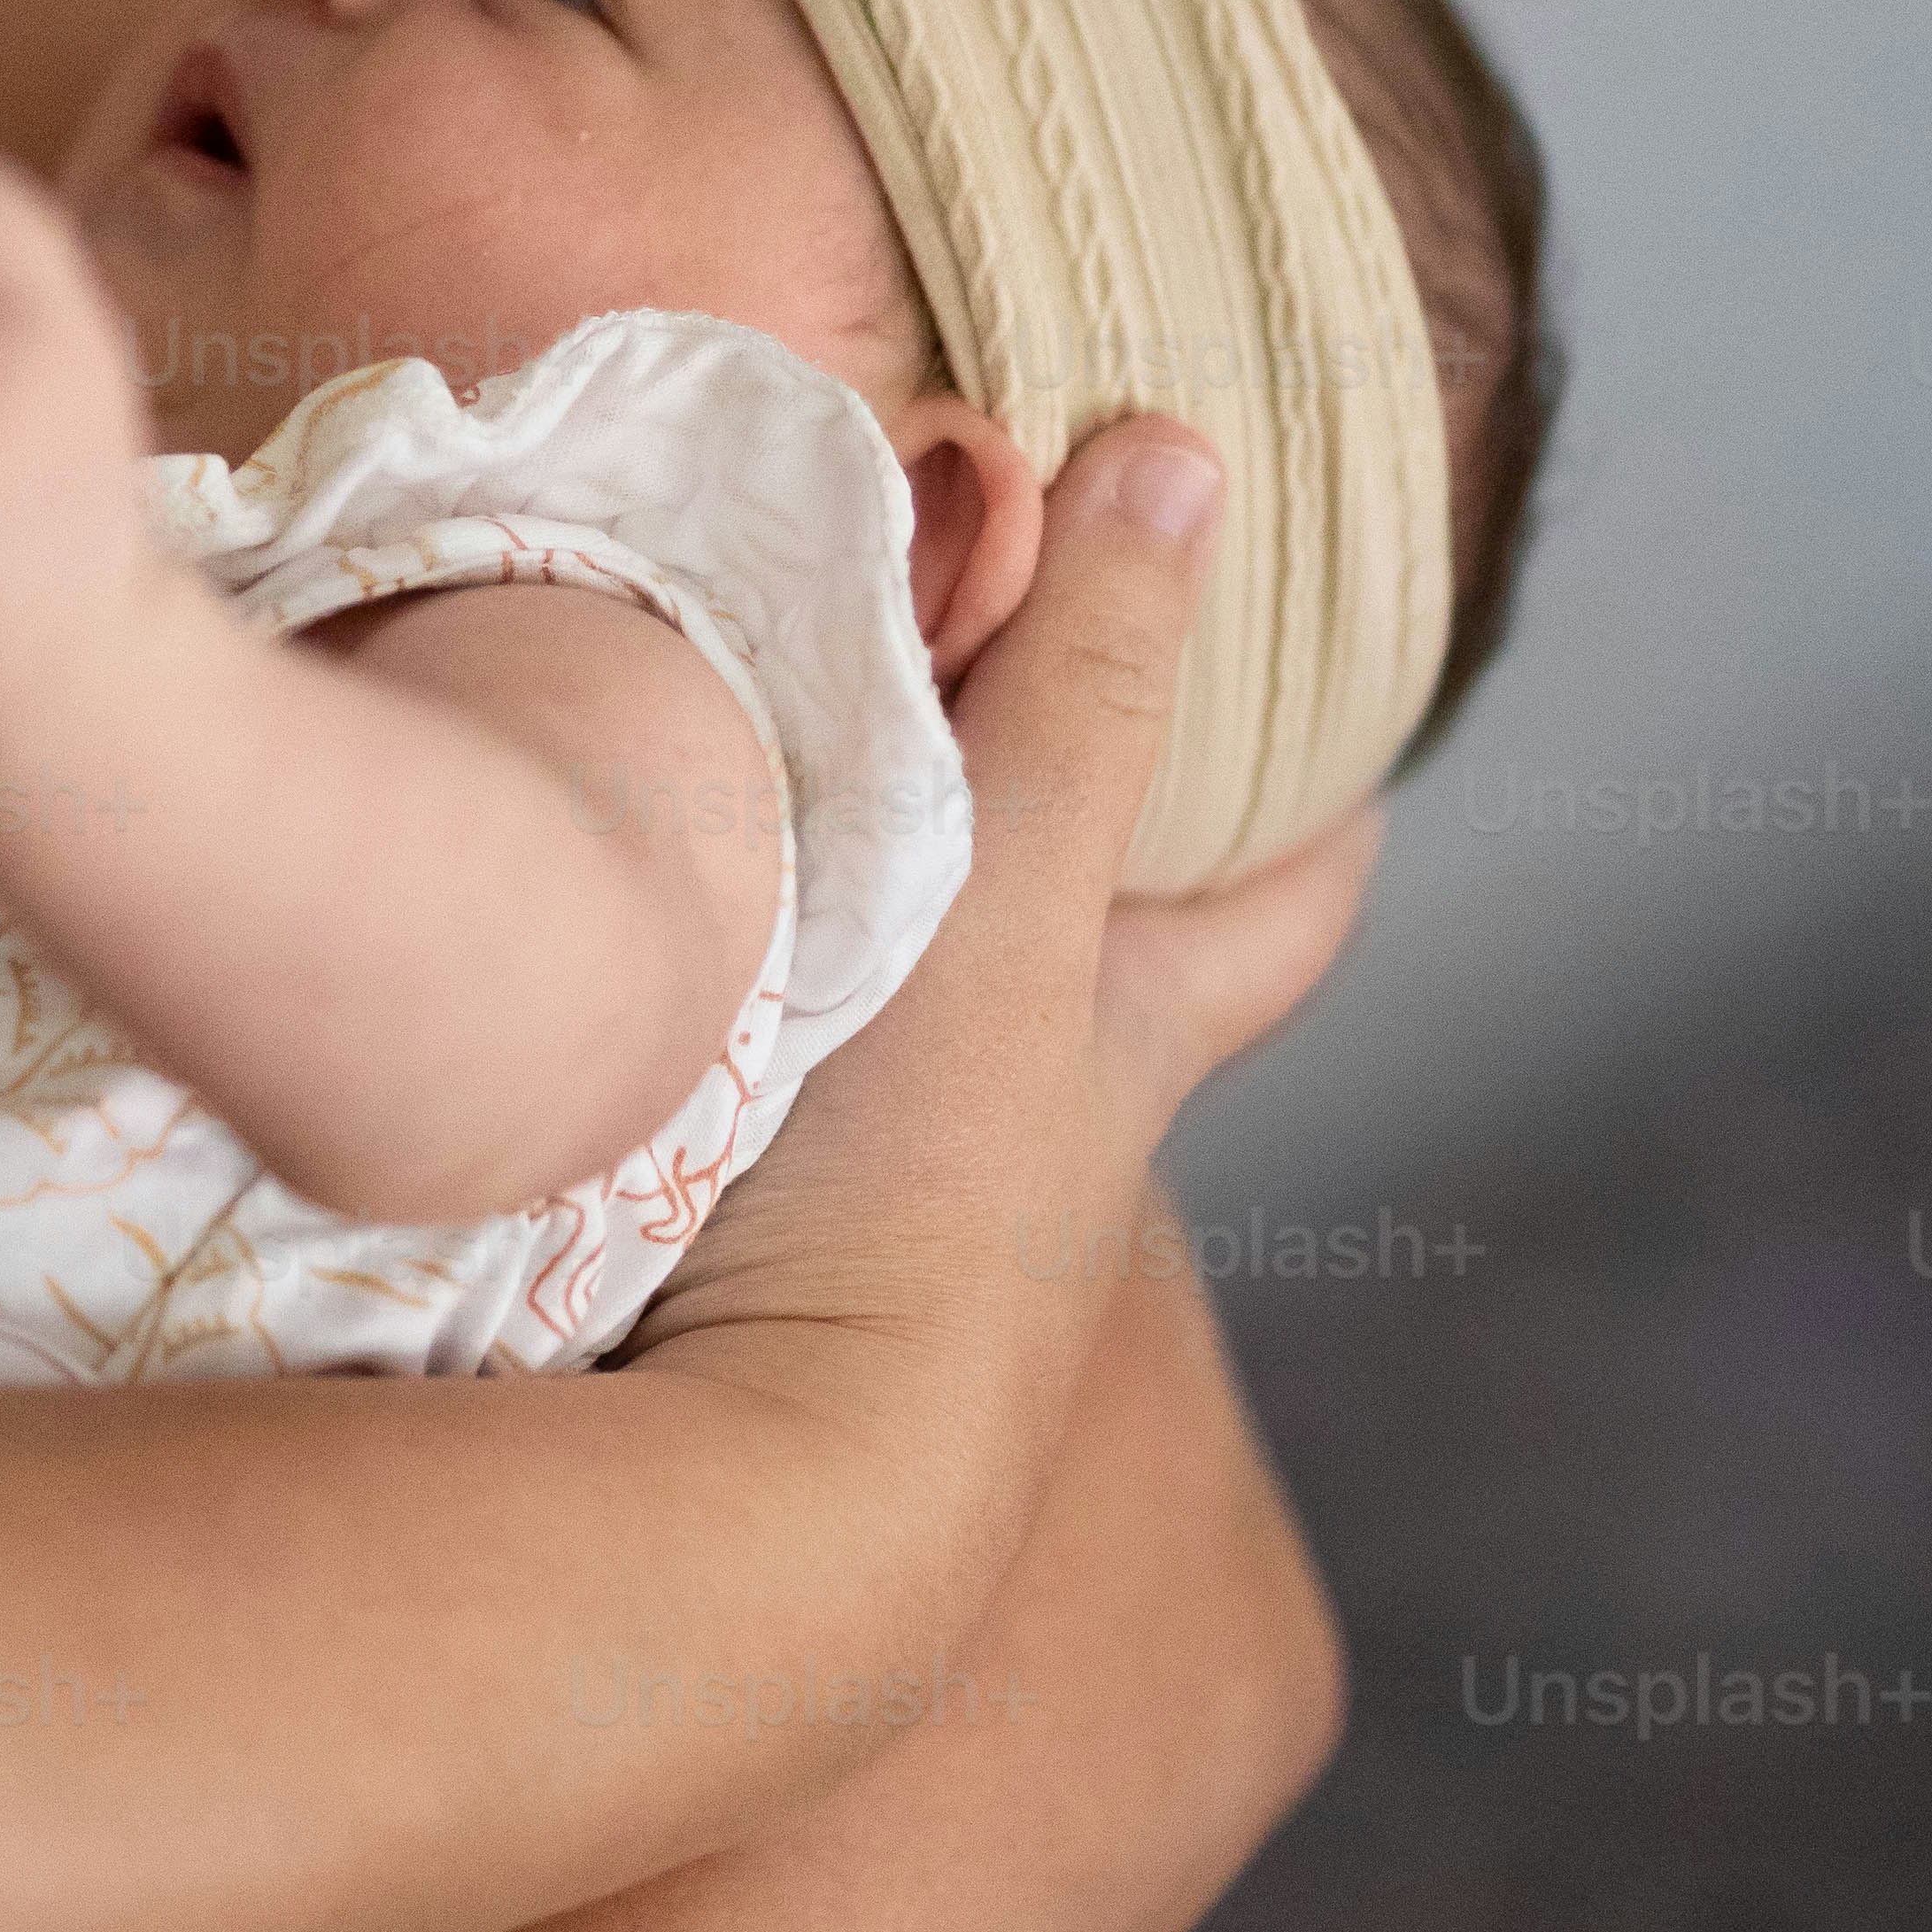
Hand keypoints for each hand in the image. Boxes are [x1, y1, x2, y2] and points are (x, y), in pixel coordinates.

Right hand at [634, 431, 1303, 1452]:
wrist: (741, 1483)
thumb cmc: (914, 1183)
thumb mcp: (1014, 886)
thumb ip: (1080, 679)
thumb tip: (1177, 448)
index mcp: (1118, 1046)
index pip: (1278, 919)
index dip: (1318, 826)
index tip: (1336, 724)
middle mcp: (1019, 1141)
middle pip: (1088, 975)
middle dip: (1060, 858)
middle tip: (989, 706)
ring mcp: (865, 1211)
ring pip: (897, 1025)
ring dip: (837, 913)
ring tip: (734, 769)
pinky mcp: (704, 1256)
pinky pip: (721, 1081)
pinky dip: (688, 999)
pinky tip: (595, 932)